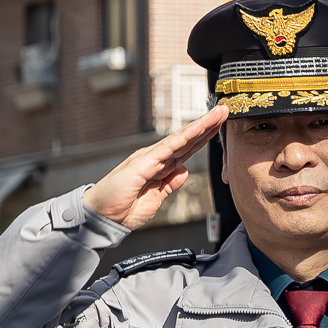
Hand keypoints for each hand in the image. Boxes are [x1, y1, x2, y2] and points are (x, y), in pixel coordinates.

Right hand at [82, 107, 226, 229]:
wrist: (102, 216)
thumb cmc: (123, 208)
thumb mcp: (156, 199)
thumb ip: (170, 184)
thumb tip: (184, 170)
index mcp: (160, 167)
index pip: (187, 149)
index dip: (204, 137)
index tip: (220, 126)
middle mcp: (156, 158)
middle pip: (187, 139)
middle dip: (208, 125)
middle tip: (225, 111)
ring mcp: (149, 158)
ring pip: (180, 138)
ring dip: (201, 125)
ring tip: (218, 114)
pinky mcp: (143, 163)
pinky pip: (168, 148)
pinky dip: (184, 137)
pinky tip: (197, 128)